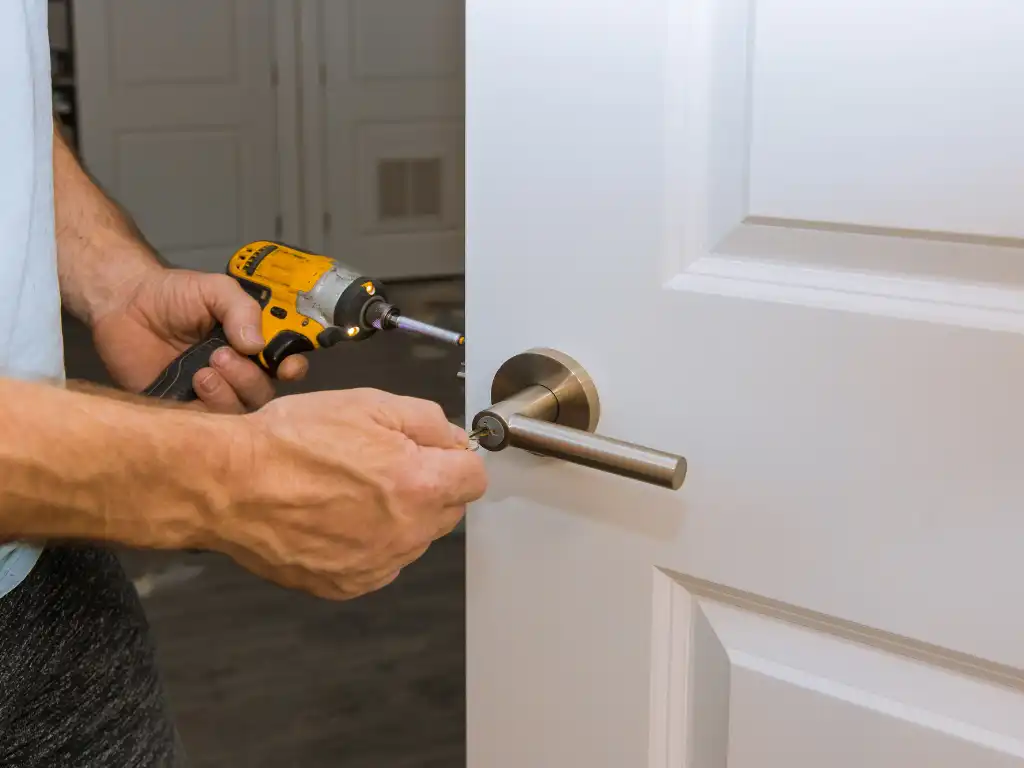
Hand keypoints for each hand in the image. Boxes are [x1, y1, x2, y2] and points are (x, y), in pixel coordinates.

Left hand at [90, 268, 307, 411]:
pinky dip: (207, 408)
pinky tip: (194, 384)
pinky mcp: (181, 409)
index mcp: (252, 346)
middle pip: (263, 393)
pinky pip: (206, 423)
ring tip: (202, 371)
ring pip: (238, 412)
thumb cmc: (173, 294)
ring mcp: (210, 394)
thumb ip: (241, 308)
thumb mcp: (214, 290)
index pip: (284, 365)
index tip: (286, 367)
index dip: (292, 369)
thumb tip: (257, 344)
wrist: (123, 303)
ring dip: (228, 393)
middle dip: (250, 379)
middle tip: (220, 355)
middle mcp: (237, 373)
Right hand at [207, 388, 486, 599]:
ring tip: (348, 490)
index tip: (432, 452)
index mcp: (420, 484)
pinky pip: (379, 562)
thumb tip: (454, 439)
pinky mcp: (347, 585)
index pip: (474, 477)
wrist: (229, 484)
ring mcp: (377, 564)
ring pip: (413, 538)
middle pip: (447, 510)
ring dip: (398, 516)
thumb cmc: (291, 440)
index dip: (453, 457)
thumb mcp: (368, 404)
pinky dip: (367, 543)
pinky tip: (334, 517)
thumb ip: (427, 421)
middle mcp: (406, 533)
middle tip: (381, 464)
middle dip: (428, 485)